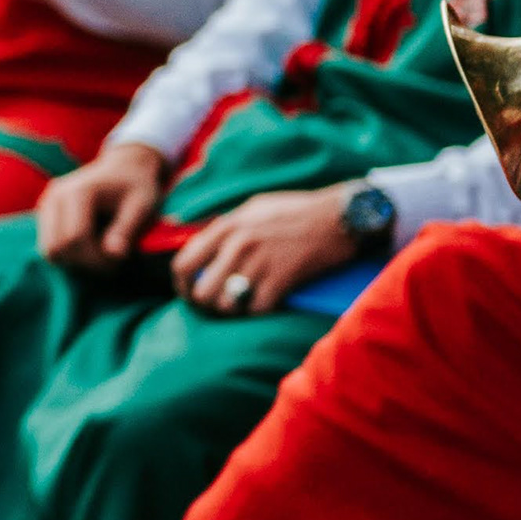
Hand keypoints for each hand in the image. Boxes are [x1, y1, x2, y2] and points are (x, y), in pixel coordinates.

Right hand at [37, 140, 168, 270]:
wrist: (126, 168)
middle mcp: (56, 196)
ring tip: (101, 255)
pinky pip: (50, 246)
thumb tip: (114, 255)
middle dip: (85, 262)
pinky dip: (69, 255)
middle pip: (57, 247)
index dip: (96, 258)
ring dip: (75, 261)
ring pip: (49, 250)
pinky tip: (91, 248)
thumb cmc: (137, 188)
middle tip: (111, 261)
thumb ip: (127, 229)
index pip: (74, 239)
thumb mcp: (142, 206)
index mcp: (78, 192)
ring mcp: (47, 204)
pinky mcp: (46, 214)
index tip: (120, 260)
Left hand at [168, 185, 356, 318]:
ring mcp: (259, 263)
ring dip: (232, 310)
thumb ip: (225, 224)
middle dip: (205, 304)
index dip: (181, 285)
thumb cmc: (297, 211)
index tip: (189, 293)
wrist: (339, 216)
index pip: (184, 263)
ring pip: (226, 305)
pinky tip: (266, 303)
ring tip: (242, 305)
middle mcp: (238, 245)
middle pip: (201, 292)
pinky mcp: (281, 280)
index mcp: (227, 226)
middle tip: (216, 306)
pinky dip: (259, 311)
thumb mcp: (253, 207)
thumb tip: (197, 237)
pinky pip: (256, 309)